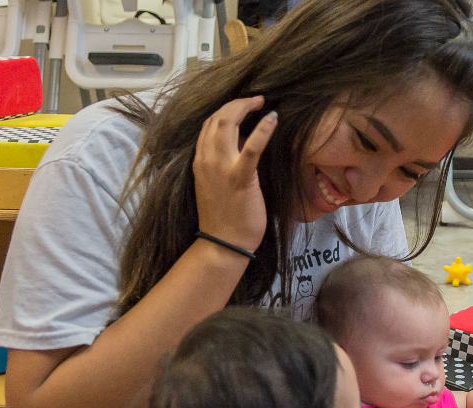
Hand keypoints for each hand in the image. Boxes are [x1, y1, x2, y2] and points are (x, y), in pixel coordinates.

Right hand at [193, 96, 277, 253]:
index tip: (242, 106)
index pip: (208, 124)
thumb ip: (223, 162)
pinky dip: (262, 130)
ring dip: (245, 107)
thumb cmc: (224, 217)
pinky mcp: (240, 178)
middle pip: (217, 118)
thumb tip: (242, 142)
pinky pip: (251, 148)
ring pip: (227, 123)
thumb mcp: (216, 183)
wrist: (223, 244)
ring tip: (262, 103)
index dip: (225, 109)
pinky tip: (272, 118)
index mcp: (199, 161)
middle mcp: (206, 160)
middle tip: (256, 99)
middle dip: (237, 103)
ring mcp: (221, 168)